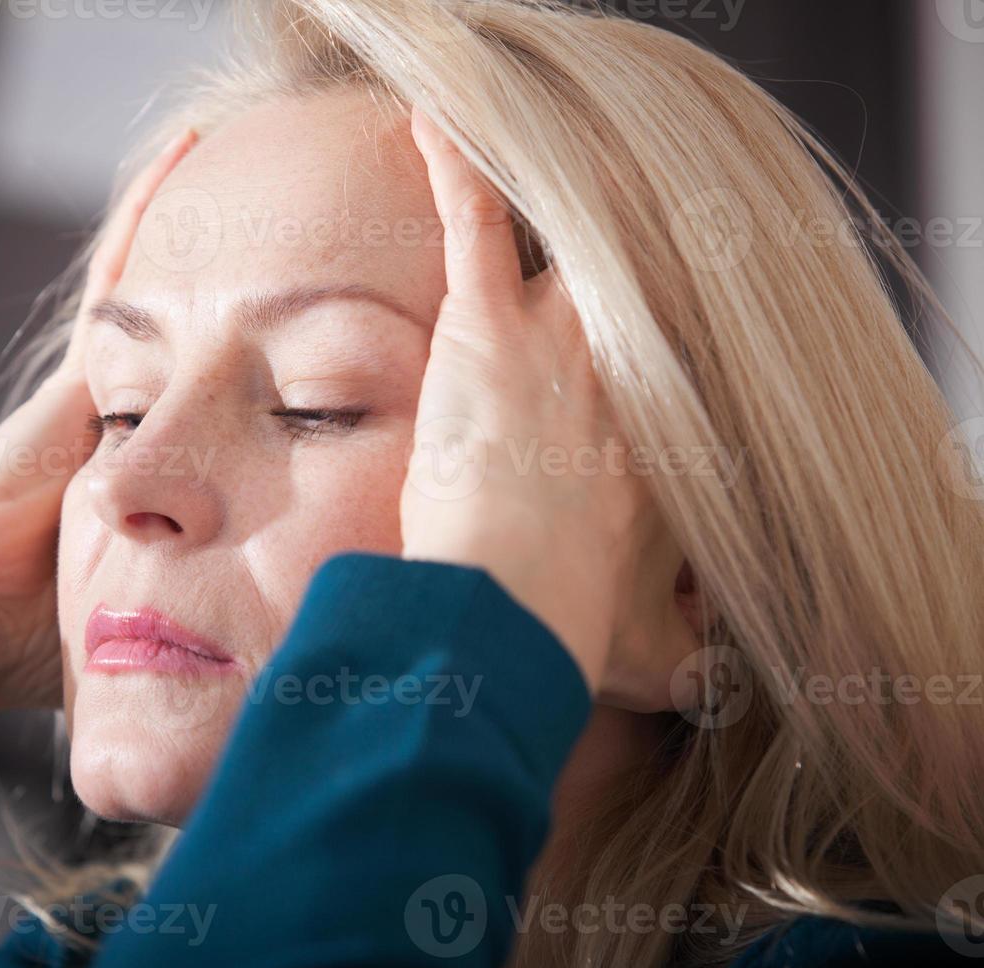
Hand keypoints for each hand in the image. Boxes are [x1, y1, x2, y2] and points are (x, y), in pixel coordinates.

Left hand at [402, 108, 696, 704]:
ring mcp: (559, 340)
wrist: (512, 603)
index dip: (633, 338)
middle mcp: (620, 371)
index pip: (652, 360)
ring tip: (524, 147)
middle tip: (591, 222)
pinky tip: (434, 120)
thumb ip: (672, 653)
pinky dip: (454, 169)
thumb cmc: (568, 625)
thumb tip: (694, 685)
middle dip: (607, 253)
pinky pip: (475, 223)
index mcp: (654, 437)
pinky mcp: (487, 325)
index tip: (622, 326)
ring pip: (559, 238)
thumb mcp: (647, 646)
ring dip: (539, 194)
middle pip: (622, 283)